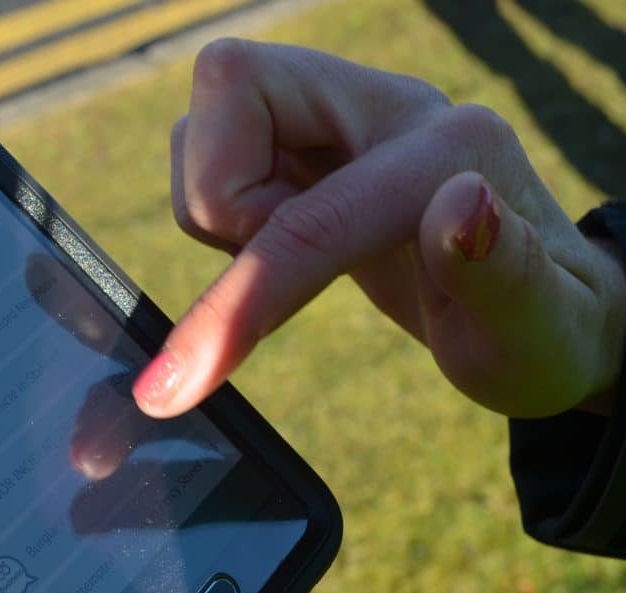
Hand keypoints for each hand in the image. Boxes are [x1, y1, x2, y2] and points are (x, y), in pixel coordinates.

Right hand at [134, 40, 625, 419]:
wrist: (540, 310)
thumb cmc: (539, 333)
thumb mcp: (536, 333)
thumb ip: (502, 270)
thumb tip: (459, 204)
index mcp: (446, 149)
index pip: (311, 215)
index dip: (237, 298)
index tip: (175, 385)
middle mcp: (385, 109)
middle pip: (233, 84)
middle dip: (219, 197)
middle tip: (269, 263)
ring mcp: (338, 118)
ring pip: (207, 122)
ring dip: (219, 210)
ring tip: (289, 262)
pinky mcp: (304, 142)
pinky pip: (211, 150)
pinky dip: (220, 211)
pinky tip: (281, 246)